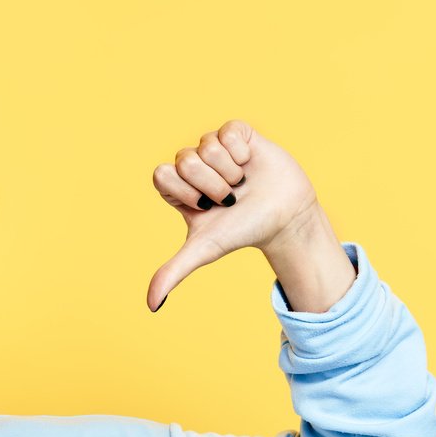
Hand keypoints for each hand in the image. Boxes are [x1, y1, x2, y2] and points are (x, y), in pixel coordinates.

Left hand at [147, 119, 318, 310]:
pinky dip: (240, 152)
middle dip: (210, 184)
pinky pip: (227, 130)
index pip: (161, 175)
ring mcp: (214, 147)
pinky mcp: (237, 133)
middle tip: (228, 198)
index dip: (185, 191)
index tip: (204, 207)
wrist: (284, 218)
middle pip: (185, 161)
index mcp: (177, 187)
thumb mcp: (204, 250)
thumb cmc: (242, 232)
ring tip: (241, 184)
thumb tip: (150, 306)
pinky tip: (250, 164)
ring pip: (207, 145)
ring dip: (228, 171)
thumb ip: (173, 272)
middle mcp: (193, 165)